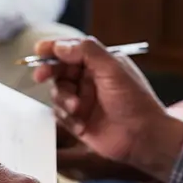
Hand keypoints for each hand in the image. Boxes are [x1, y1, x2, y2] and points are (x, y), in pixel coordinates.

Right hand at [33, 38, 182, 182]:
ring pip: (57, 92)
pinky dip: (67, 118)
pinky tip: (82, 125)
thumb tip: (61, 45)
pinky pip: (60, 114)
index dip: (54, 48)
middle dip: (49, 71)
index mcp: (100, 63)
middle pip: (59, 70)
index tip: (39, 49)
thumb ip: (87, 52)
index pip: (72, 50)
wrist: (143, 137)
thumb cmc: (135, 100)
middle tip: (40, 75)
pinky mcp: (79, 120)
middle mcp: (90, 79)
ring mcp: (84, 99)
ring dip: (63, 99)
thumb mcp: (113, 69)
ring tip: (77, 108)